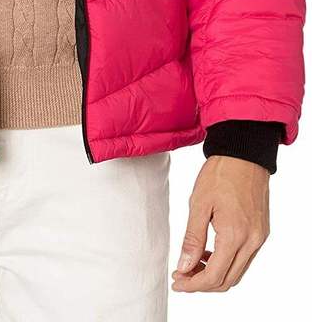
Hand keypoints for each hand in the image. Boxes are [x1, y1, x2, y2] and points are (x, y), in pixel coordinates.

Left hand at [173, 156, 269, 292]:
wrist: (244, 154)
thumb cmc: (220, 174)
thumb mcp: (198, 204)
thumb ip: (192, 238)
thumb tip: (183, 266)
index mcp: (235, 235)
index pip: (213, 276)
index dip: (192, 284)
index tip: (177, 281)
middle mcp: (252, 241)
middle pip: (227, 280)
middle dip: (202, 283)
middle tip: (181, 276)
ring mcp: (259, 238)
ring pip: (237, 272)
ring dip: (214, 274)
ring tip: (191, 264)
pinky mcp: (261, 232)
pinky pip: (244, 259)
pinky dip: (226, 262)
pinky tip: (209, 252)